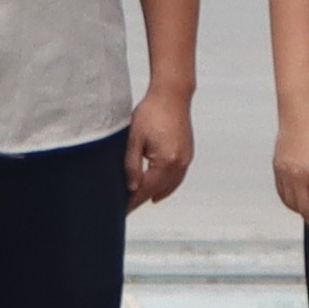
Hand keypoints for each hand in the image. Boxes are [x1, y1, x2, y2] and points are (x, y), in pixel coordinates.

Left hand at [122, 83, 192, 207]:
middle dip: (142, 199)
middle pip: (159, 191)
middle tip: (125, 208)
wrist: (172, 94)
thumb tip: (132, 188)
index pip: (146, 190)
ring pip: (170, 187)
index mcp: (165, 162)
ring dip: (155, 194)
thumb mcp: (134, 138)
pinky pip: (177, 177)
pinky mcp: (188, 153)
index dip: (132, 202)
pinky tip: (158, 189)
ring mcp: (186, 159)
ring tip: (139, 202)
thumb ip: (132, 165)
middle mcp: (179, 164)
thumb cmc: (151, 112)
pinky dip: (167, 186)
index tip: (121, 212)